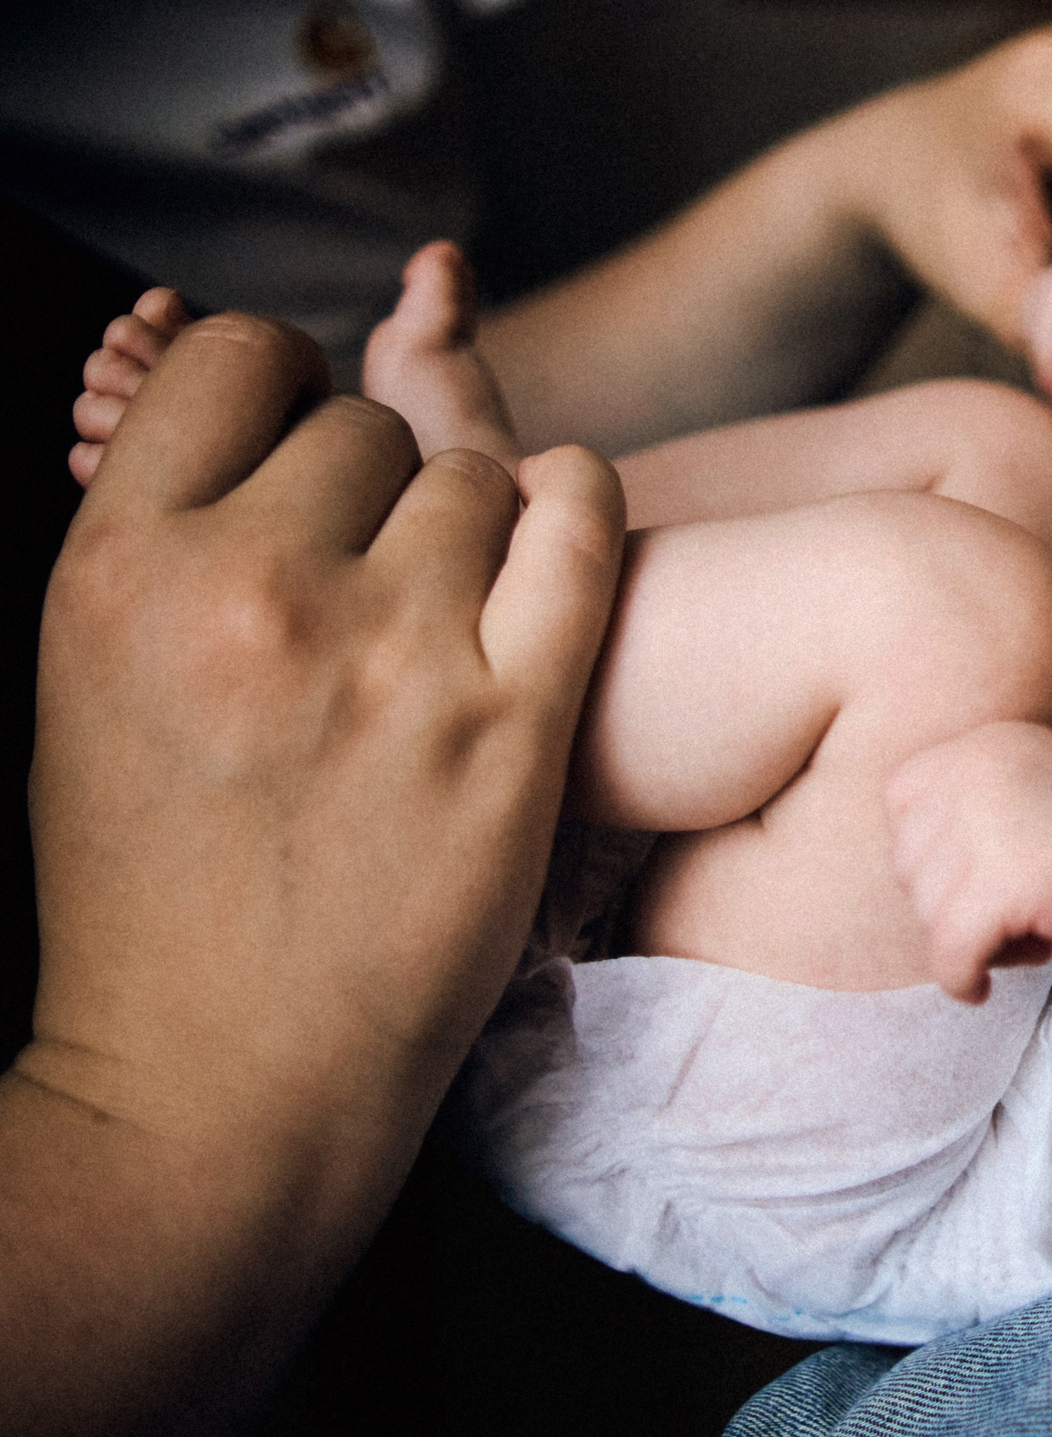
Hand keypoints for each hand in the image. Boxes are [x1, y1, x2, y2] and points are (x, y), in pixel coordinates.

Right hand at [24, 312, 624, 1165]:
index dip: (271, 386)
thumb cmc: (151, 882)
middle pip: (362, 429)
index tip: (291, 438)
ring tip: (432, 616)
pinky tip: (555, 526)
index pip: (233, 359)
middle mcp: (252, 589)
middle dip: (365, 490)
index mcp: (119, 568)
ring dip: (465, 526)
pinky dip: (576, 506)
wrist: (221, 1078)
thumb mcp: (88, 678)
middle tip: (357, 583)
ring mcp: (394, 650)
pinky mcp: (512, 715)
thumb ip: (168, 535)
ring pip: (475, 478)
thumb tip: (259, 409)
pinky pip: (578, 527)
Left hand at [886, 720, 1051, 1001]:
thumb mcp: (1037, 784)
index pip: (902, 799)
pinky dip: (962, 979)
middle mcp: (975, 774)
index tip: (974, 876)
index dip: (928, 850)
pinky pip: (949, 954)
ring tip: (1023, 940)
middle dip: (949, 902)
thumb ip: (975, 801)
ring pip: (928, 914)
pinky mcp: (1005, 886)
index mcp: (983, 744)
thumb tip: (910, 866)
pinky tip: (987, 983)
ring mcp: (987, 827)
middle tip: (1010, 916)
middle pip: (909, 862)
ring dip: (966, 941)